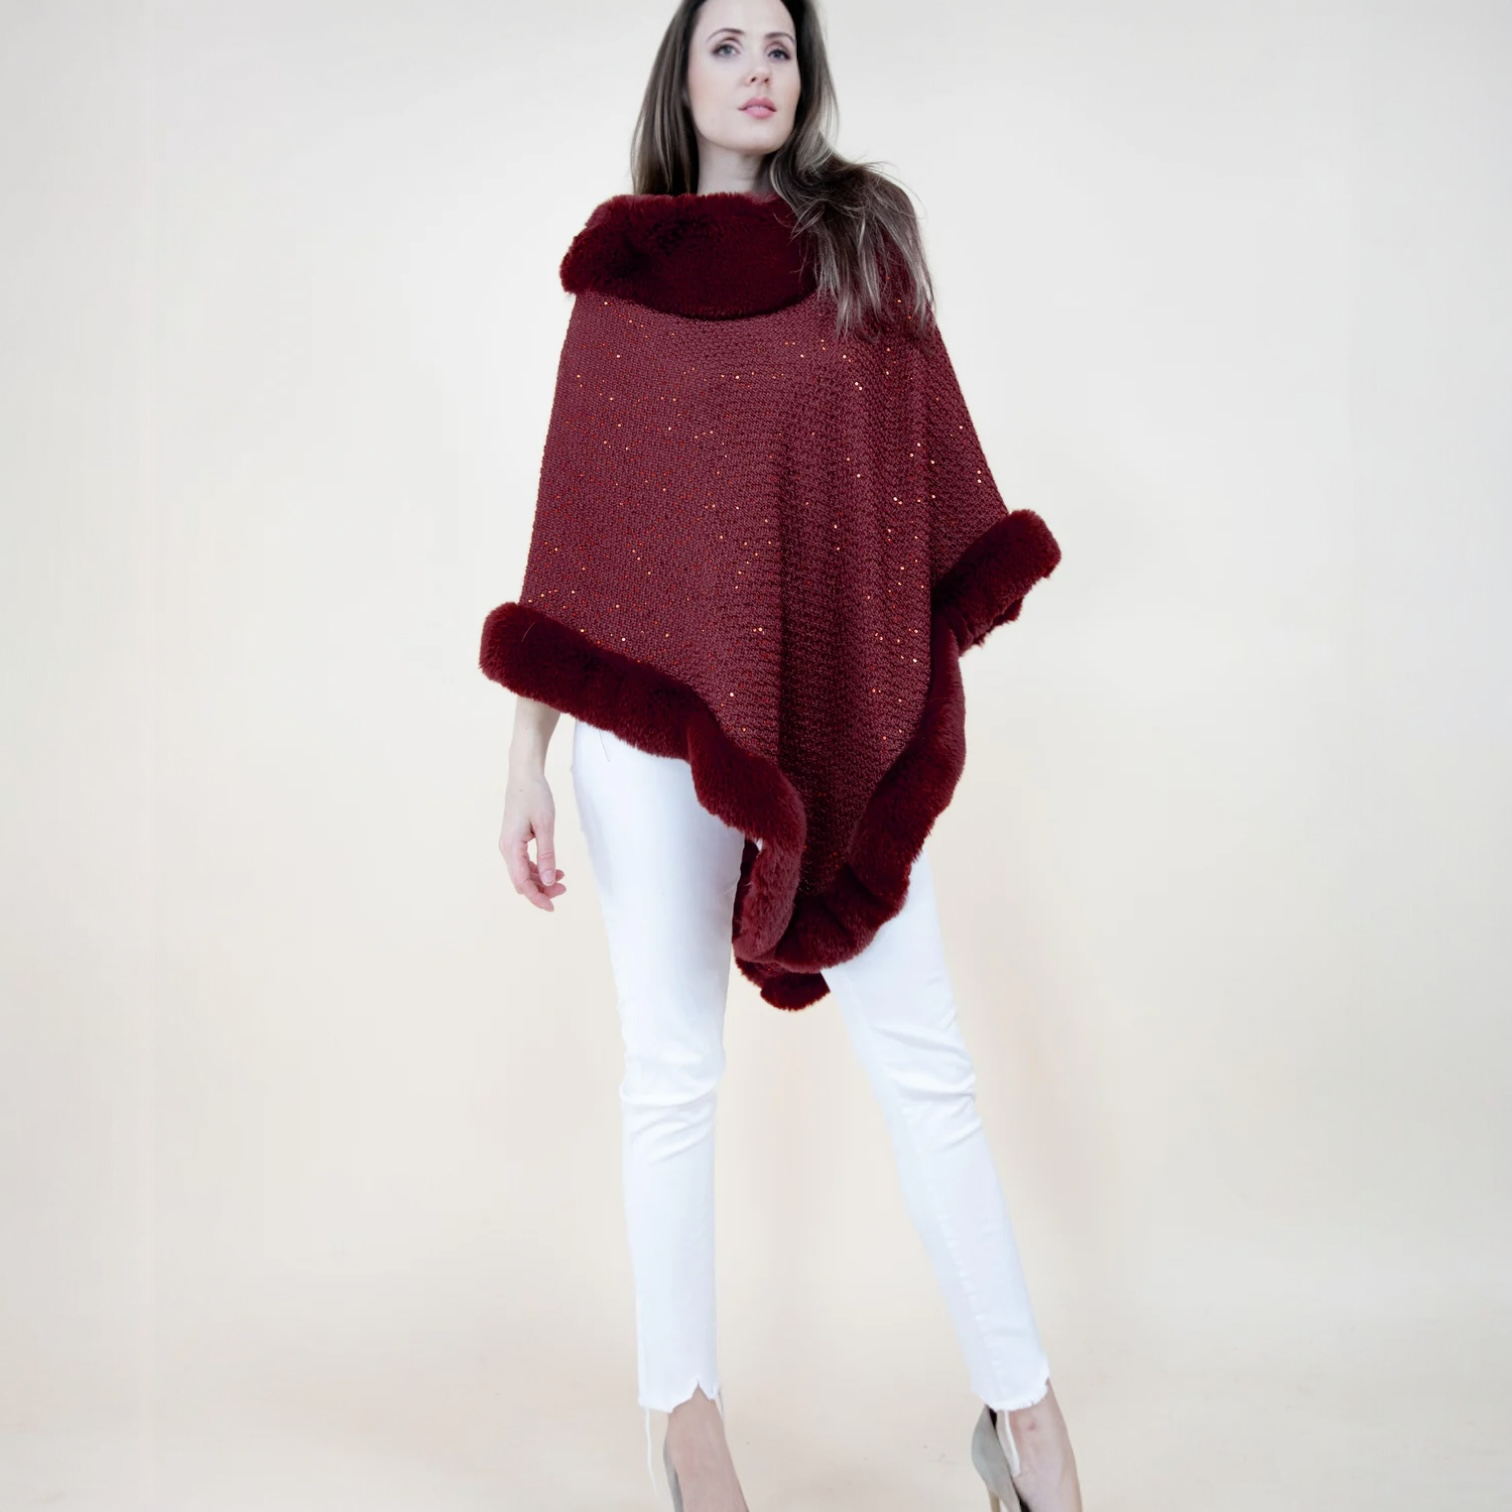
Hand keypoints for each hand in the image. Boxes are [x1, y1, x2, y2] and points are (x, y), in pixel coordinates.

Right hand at [499, 767, 567, 909]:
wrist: (524, 776)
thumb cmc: (535, 796)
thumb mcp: (545, 826)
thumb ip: (547, 855)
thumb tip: (548, 880)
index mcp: (511, 847)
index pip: (521, 882)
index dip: (537, 897)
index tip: (552, 907)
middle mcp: (506, 849)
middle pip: (521, 881)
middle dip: (541, 890)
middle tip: (564, 889)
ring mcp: (509, 846)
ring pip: (522, 874)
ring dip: (540, 880)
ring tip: (562, 879)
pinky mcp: (514, 841)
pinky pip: (523, 864)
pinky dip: (537, 870)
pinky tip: (553, 869)